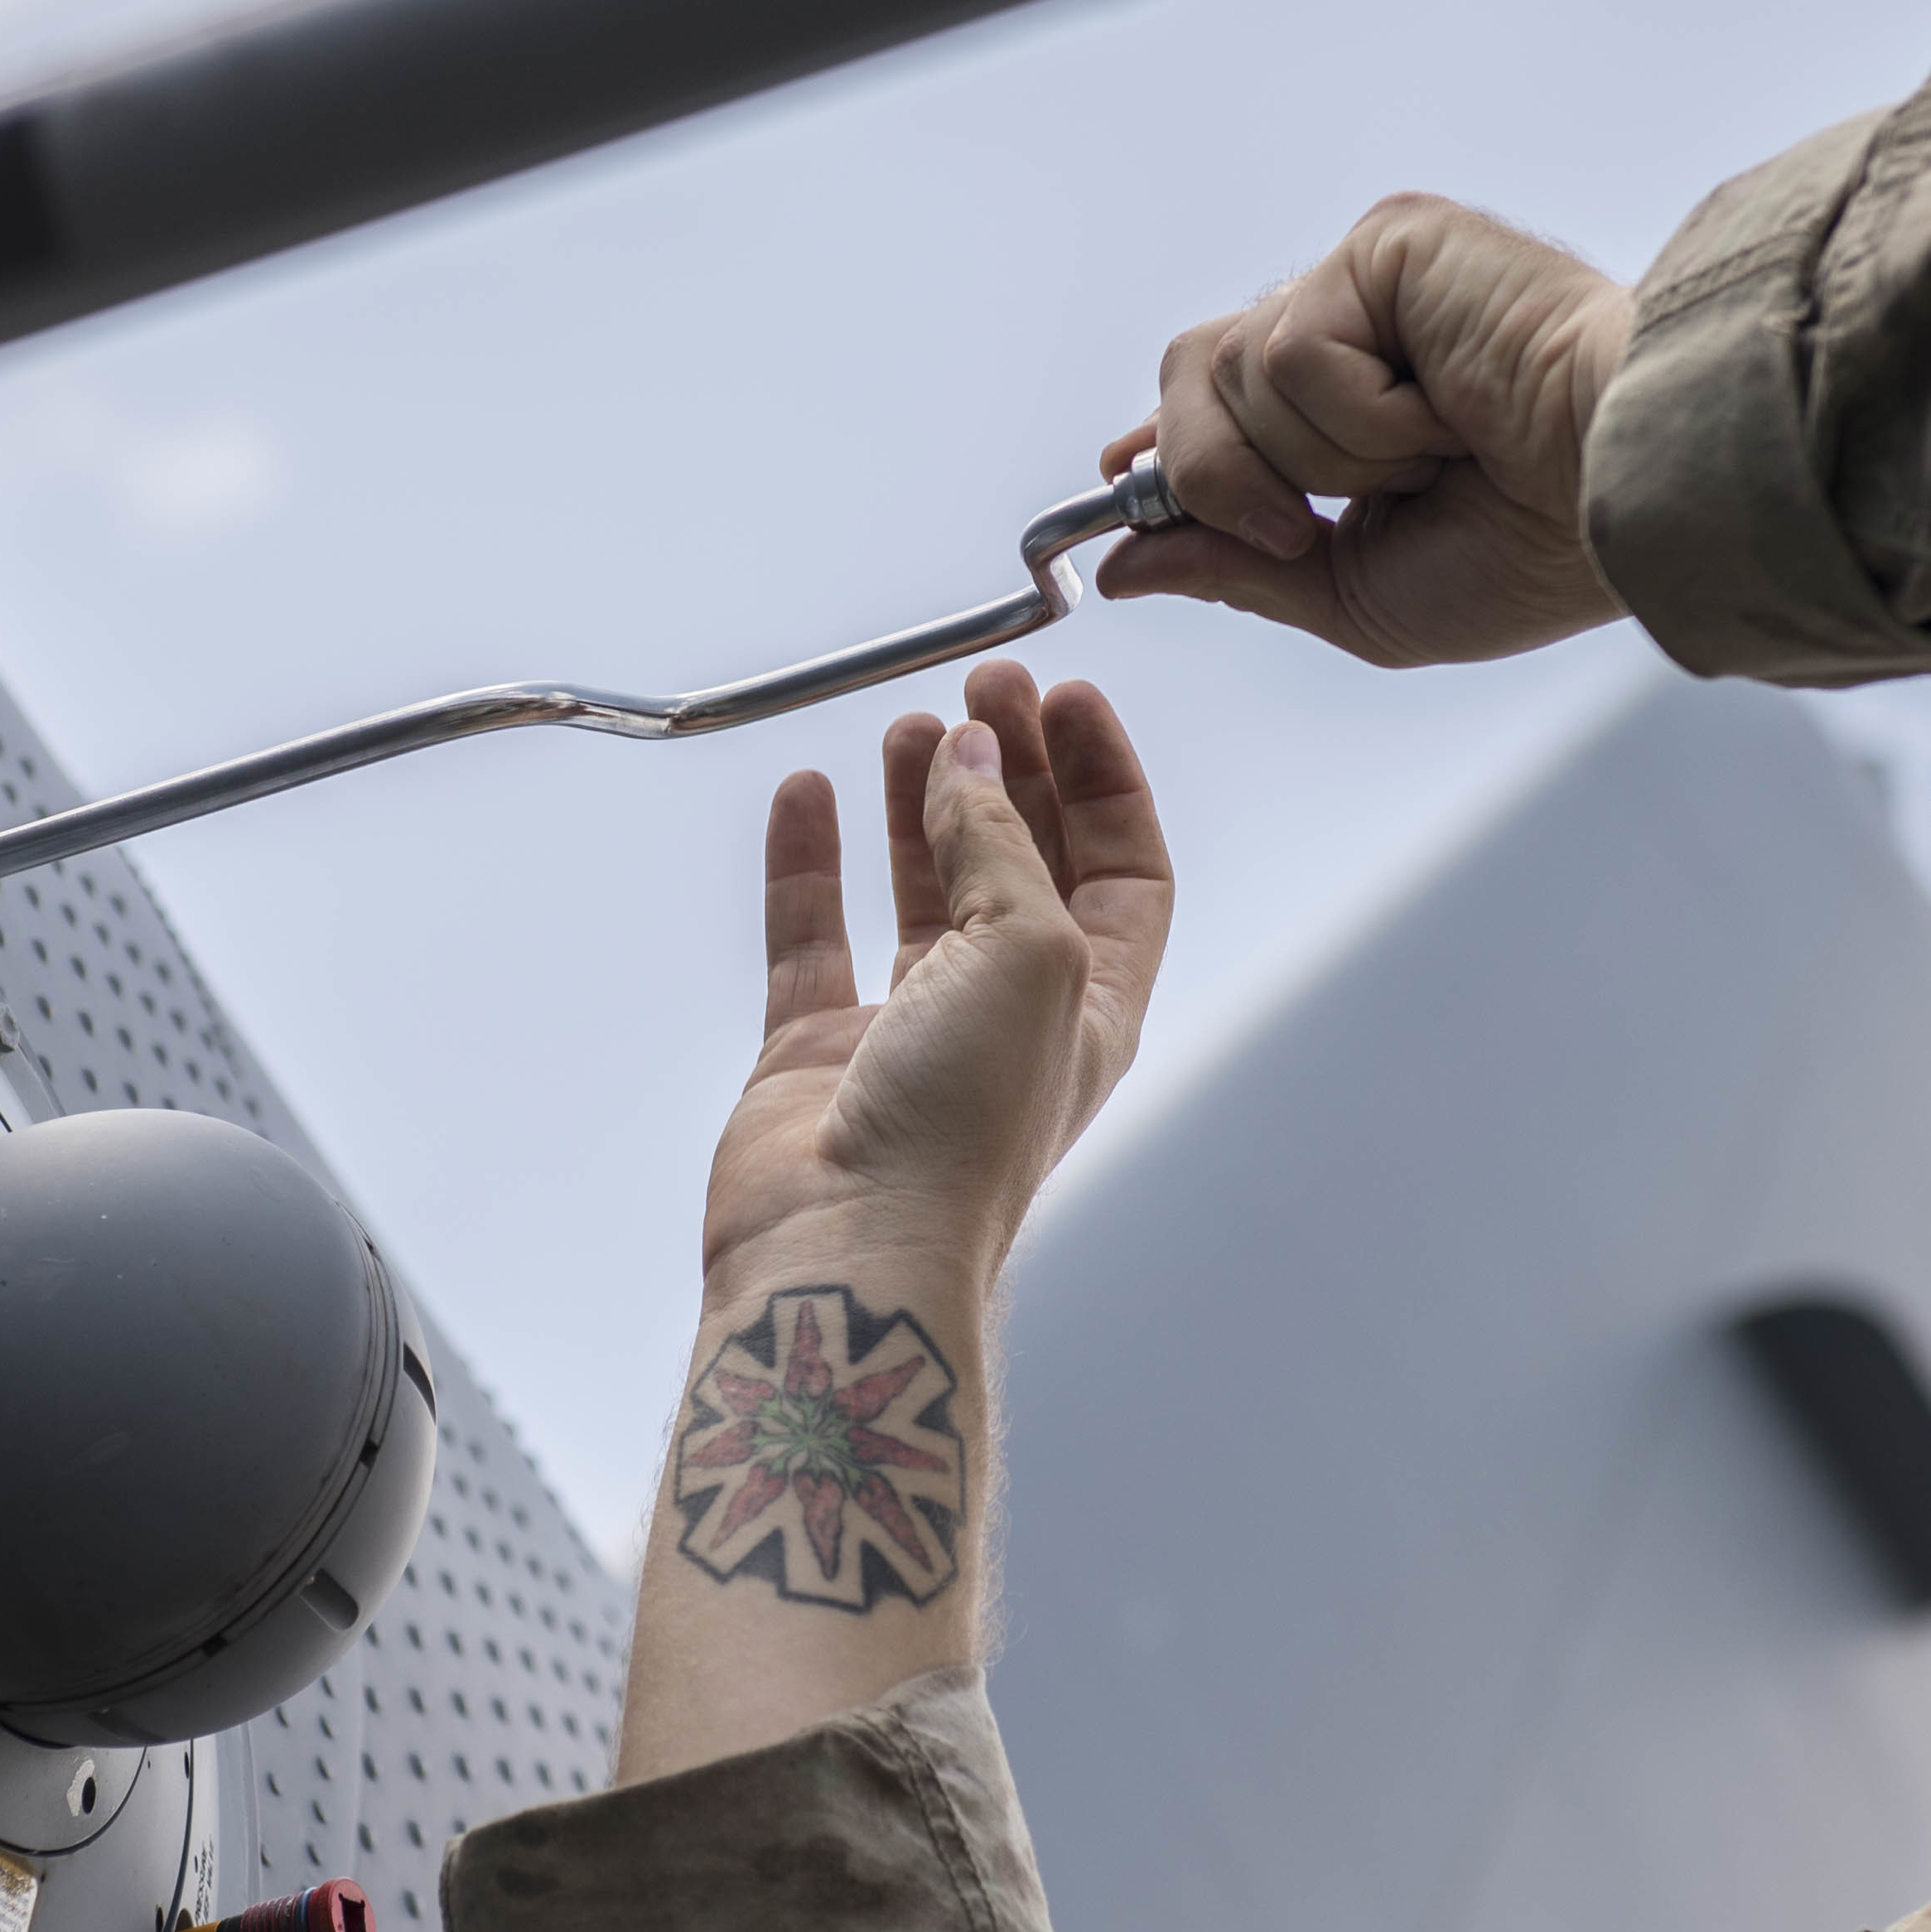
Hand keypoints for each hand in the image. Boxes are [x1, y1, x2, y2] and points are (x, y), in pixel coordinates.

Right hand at [699, 662, 1170, 1298]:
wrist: (852, 1244)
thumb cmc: (965, 1129)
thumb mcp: (1027, 950)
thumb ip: (994, 842)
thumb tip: (969, 756)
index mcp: (1091, 1001)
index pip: (1122, 867)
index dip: (1102, 779)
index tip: (1066, 698)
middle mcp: (1008, 1012)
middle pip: (1022, 863)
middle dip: (1009, 770)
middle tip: (982, 687)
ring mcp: (911, 1030)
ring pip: (920, 889)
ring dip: (916, 803)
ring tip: (907, 726)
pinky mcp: (818, 1049)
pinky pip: (812, 934)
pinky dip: (809, 861)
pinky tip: (808, 795)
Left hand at [1096, 193, 1635, 669]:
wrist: (1624, 500)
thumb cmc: (1534, 552)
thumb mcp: (1355, 596)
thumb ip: (1235, 570)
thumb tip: (1123, 565)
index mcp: (1351, 407)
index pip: (1213, 401)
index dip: (1158, 446)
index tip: (1117, 482)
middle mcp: (1354, 330)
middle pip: (1189, 377)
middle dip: (1219, 473)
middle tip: (1303, 521)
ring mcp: (1369, 279)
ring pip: (1230, 370)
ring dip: (1320, 455)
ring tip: (1429, 455)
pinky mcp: (1391, 240)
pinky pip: (1293, 344)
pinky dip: (1359, 412)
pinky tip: (1444, 411)